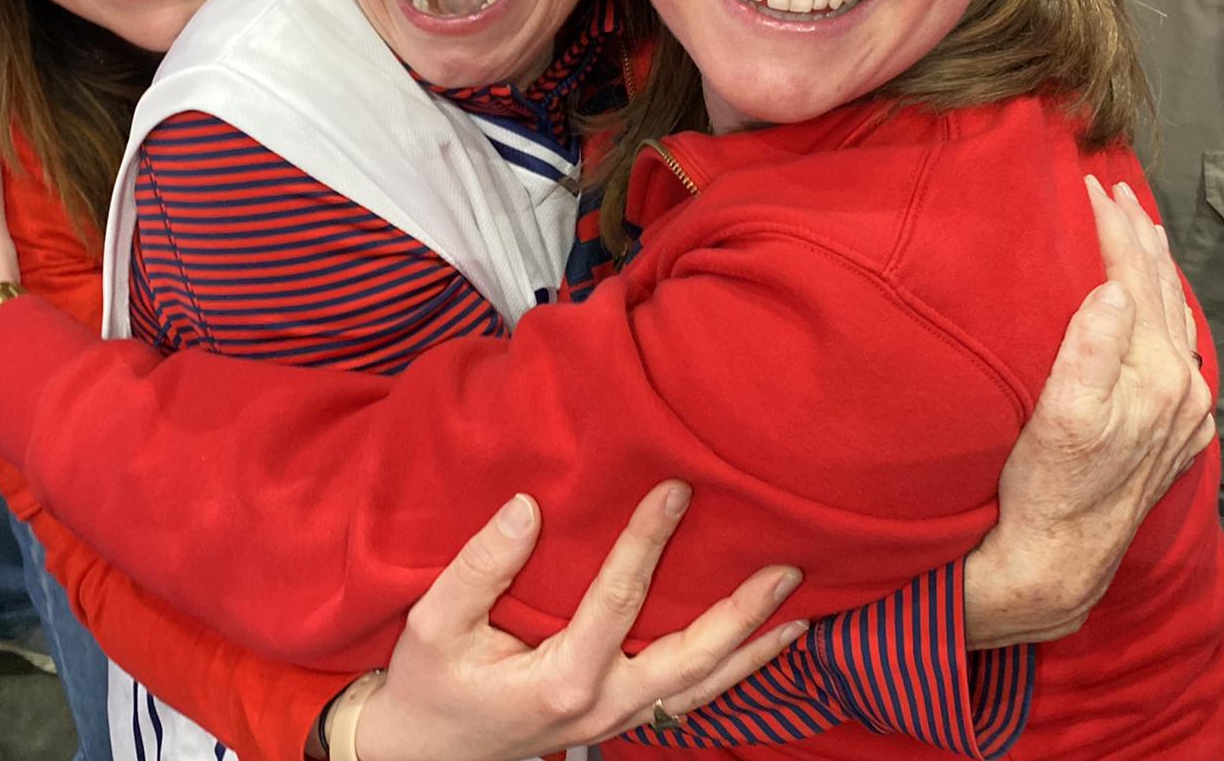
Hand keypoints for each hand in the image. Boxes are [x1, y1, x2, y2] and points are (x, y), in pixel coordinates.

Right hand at [350, 482, 807, 760]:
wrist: (425, 752)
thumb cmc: (430, 685)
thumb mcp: (435, 624)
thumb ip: (481, 566)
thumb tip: (528, 507)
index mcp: (561, 681)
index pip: (618, 601)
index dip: (649, 541)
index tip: (677, 489)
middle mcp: (602, 706)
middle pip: (690, 660)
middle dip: (740, 614)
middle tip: (784, 567)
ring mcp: (615, 719)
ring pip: (700, 689)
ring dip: (751, 651)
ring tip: (798, 612)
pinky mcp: (617, 718)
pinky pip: (687, 700)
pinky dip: (729, 675)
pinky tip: (758, 647)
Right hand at [963, 179, 1213, 647]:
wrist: (1057, 563)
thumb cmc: (1046, 488)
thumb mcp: (1061, 414)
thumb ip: (1093, 346)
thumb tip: (1114, 285)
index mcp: (1158, 375)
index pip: (1136, 277)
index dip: (1112, 227)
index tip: (1090, 184)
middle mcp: (1183, 390)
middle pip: (1165, 291)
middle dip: (1139, 235)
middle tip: (1115, 188)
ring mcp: (1183, 415)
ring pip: (1176, 318)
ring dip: (1156, 269)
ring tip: (1138, 230)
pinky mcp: (1173, 434)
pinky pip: (1179, 351)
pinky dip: (1165, 312)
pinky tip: (1153, 307)